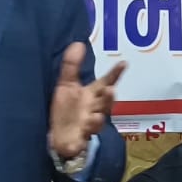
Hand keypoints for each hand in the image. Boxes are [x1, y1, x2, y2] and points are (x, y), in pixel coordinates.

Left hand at [48, 42, 126, 159]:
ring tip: (99, 112)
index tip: (124, 63)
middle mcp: (93, 108)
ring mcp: (89, 124)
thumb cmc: (66, 111)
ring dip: (100, 115)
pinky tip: (88, 123)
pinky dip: (89, 129)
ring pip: (99, 118)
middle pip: (105, 102)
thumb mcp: (65, 85)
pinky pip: (88, 134)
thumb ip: (72, 65)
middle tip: (111, 89)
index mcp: (91, 95)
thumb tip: (78, 43)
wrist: (58, 138)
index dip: (115, 74)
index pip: (106, 82)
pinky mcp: (82, 137)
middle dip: (109, 97)